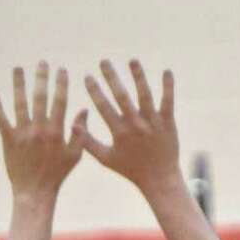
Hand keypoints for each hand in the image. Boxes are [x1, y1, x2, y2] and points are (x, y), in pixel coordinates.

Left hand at [0, 64, 83, 203]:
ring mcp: (23, 133)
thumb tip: (85, 109)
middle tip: (42, 62)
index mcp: (57, 132)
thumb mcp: (75, 155)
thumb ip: (80, 132)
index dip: (61, 84)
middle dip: (41, 78)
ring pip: (19, 103)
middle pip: (40, 97)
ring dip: (18, 84)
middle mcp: (39, 129)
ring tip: (18, 69)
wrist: (35, 191)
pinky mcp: (8, 139)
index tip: (62, 70)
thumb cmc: (57, 174)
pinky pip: (1, 119)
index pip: (60, 101)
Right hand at [75, 59, 179, 198]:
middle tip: (104, 61)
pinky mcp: (168, 122)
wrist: (160, 179)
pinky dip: (168, 87)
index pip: (103, 106)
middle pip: (122, 96)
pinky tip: (167, 71)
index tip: (87, 76)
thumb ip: (88, 142)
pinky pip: (168, 101)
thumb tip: (72, 123)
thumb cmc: (130, 169)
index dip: (94, 90)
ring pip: (145, 95)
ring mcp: (153, 123)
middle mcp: (136, 125)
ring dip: (138, 77)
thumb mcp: (106, 158)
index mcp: (119, 132)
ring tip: (132, 60)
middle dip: (112, 77)